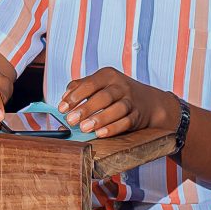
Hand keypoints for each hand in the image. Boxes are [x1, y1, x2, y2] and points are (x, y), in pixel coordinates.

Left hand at [59, 67, 176, 138]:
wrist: (148, 101)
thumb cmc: (116, 92)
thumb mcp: (100, 84)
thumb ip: (80, 87)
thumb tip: (64, 98)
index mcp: (108, 75)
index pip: (90, 83)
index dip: (75, 96)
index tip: (62, 108)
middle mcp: (121, 86)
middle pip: (103, 96)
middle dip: (86, 109)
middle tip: (71, 120)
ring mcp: (131, 101)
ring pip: (116, 109)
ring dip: (99, 119)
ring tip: (84, 128)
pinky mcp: (138, 115)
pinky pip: (126, 122)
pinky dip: (113, 128)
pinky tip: (100, 133)